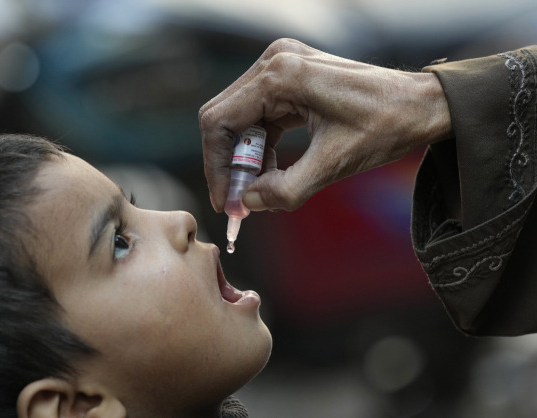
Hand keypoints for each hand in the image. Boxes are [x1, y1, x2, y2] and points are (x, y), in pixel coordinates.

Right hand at [199, 38, 451, 211]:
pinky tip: (272, 169)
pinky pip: (258, 114)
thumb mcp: (334, 164)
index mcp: (281, 75)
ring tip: (260, 190)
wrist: (421, 104)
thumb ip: (286, 189)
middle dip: (229, 164)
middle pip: (225, 118)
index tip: (227, 202)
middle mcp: (275, 61)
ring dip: (245, 157)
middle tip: (241, 201)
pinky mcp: (290, 75)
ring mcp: (281, 65)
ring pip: (239, 118)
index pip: (220, 122)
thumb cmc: (386, 126)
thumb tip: (249, 203)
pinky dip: (260, 145)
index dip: (216, 167)